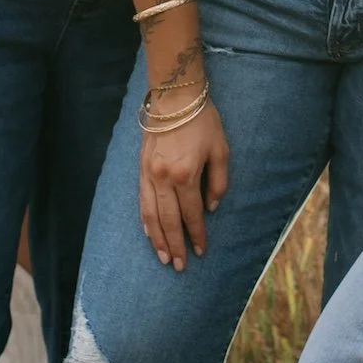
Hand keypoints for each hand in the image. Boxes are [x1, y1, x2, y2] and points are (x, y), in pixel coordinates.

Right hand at [138, 94, 229, 271]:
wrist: (173, 96)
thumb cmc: (202, 120)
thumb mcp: (221, 149)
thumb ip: (218, 182)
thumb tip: (211, 208)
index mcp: (186, 174)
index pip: (192, 214)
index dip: (198, 235)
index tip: (202, 251)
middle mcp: (164, 178)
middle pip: (169, 221)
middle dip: (175, 245)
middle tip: (180, 266)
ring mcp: (149, 174)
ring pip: (151, 215)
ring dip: (157, 239)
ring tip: (164, 257)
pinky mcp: (141, 168)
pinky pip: (141, 201)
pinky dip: (145, 220)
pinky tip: (149, 232)